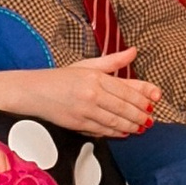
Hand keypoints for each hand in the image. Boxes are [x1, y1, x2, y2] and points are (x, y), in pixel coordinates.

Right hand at [19, 51, 162, 136]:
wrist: (32, 92)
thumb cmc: (59, 78)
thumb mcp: (86, 65)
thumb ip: (113, 61)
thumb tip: (133, 51)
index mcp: (95, 76)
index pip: (127, 89)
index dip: (143, 97)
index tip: (153, 101)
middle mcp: (92, 93)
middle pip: (124, 107)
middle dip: (140, 115)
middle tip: (150, 119)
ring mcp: (85, 110)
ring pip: (116, 121)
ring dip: (131, 125)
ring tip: (141, 127)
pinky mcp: (77, 123)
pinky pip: (102, 130)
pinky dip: (115, 132)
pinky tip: (123, 132)